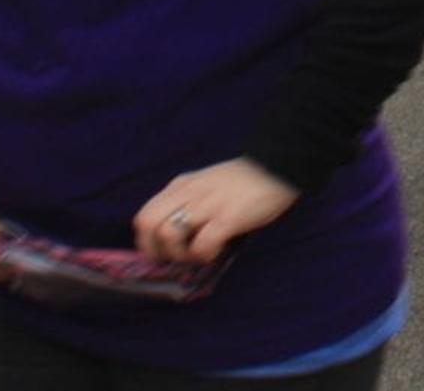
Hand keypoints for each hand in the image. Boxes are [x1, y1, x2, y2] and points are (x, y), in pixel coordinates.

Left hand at [131, 158, 297, 265]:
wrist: (278, 165)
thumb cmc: (244, 180)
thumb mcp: (206, 185)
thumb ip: (189, 202)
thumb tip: (176, 236)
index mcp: (181, 185)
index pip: (145, 215)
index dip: (146, 241)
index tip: (160, 253)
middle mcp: (188, 193)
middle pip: (148, 224)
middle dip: (154, 249)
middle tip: (174, 258)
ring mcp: (207, 205)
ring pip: (168, 234)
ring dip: (180, 253)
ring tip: (198, 252)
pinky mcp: (227, 217)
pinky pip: (202, 244)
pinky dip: (204, 254)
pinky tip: (216, 249)